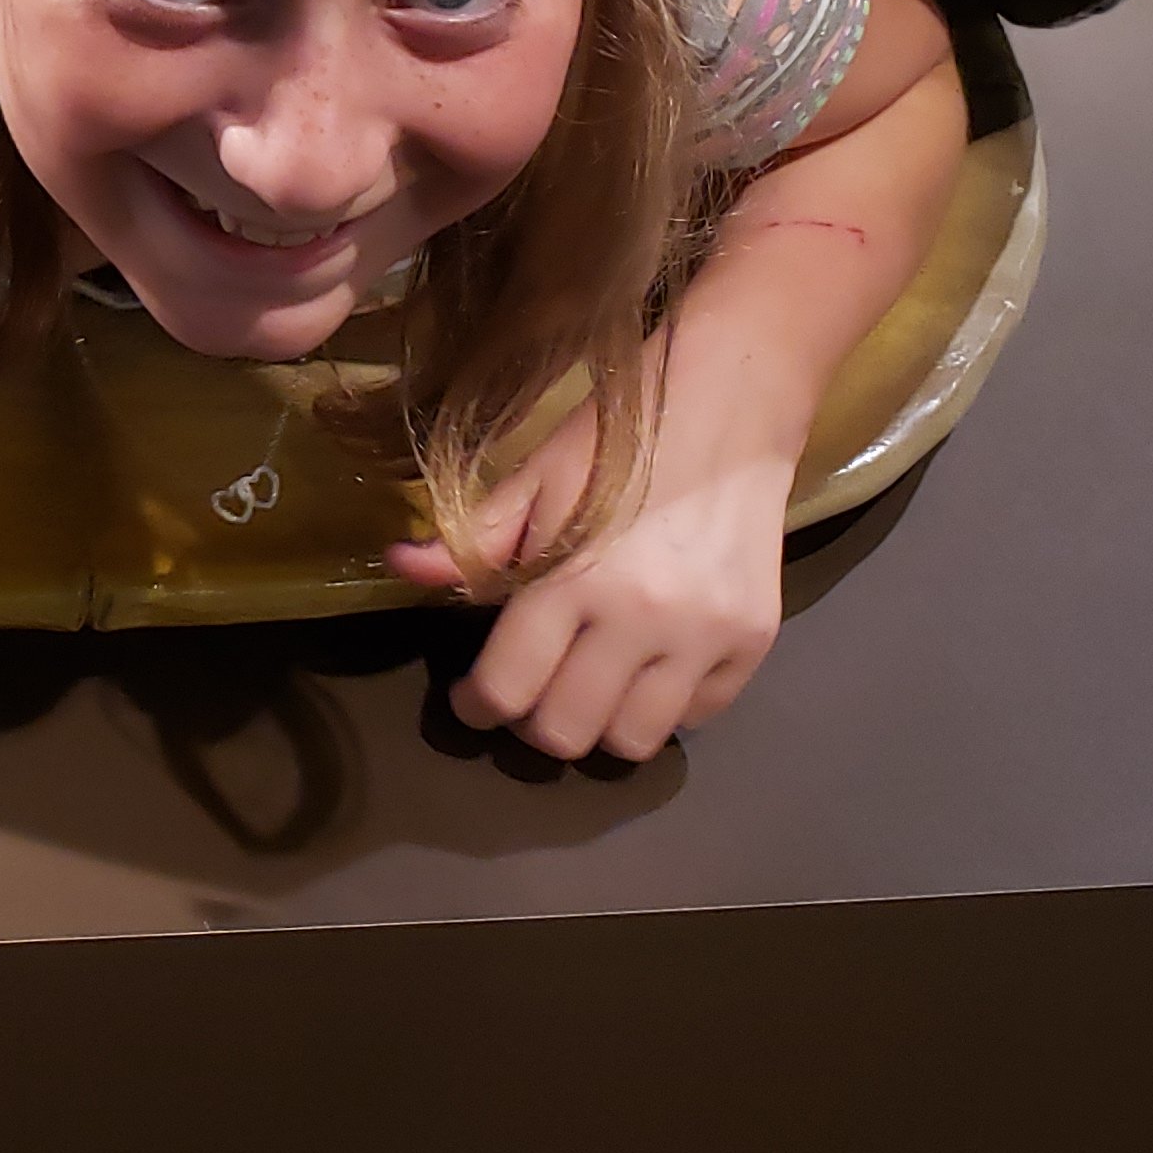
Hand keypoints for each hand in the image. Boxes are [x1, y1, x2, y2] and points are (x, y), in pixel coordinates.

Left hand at [383, 402, 788, 762]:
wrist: (730, 409)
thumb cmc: (618, 441)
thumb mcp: (535, 480)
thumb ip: (473, 540)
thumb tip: (399, 567)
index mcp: (574, 577)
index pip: (508, 688)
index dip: (477, 706)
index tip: (472, 698)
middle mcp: (643, 620)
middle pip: (566, 733)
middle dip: (531, 723)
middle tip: (530, 690)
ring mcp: (705, 637)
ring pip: (633, 742)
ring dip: (599, 725)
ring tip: (588, 686)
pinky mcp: (754, 644)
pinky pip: (695, 718)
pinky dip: (662, 706)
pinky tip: (646, 665)